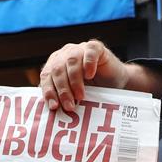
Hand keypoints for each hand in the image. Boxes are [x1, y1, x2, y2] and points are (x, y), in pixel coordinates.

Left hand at [40, 40, 161, 111]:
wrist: (116, 84)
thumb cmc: (93, 92)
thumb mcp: (74, 97)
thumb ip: (61, 100)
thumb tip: (50, 113)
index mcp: (54, 66)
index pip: (46, 76)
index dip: (49, 91)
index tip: (54, 107)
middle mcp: (64, 55)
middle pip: (57, 70)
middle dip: (62, 90)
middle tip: (69, 106)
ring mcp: (79, 49)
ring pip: (71, 61)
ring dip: (74, 81)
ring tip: (80, 97)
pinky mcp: (95, 47)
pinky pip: (89, 51)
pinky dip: (88, 63)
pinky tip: (90, 75)